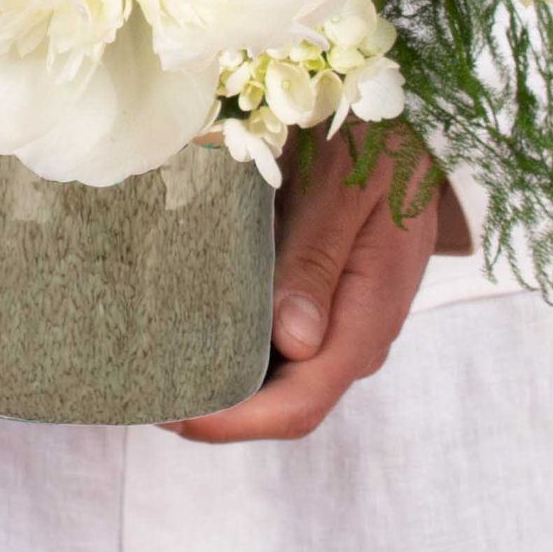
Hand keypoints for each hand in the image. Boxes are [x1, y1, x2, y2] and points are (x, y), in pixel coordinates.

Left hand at [160, 124, 464, 443]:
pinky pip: (277, 346)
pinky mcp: (324, 305)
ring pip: (276, 379)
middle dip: (214, 409)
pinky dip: (232, 346)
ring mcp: (339, 324)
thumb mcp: (345, 192)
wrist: (411, 131)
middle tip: (141, 390)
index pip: (299, 403)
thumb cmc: (376, 151)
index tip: (173, 413)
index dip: (233, 420)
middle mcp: (353, 337)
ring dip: (220, 381)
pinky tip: (187, 329)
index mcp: (367, 318)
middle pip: (280, 403)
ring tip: (152, 367)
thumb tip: (294, 341)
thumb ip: (318, 261)